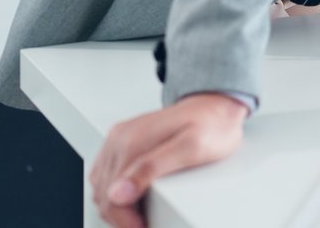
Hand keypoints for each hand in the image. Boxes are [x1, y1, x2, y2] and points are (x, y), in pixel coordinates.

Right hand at [90, 93, 247, 226]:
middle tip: (144, 224)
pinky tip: (132, 197)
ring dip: (116, 205)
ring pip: (101, 185)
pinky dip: (114, 191)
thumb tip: (119, 193)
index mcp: (131, 142)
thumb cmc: (211, 125)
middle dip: (121, 216)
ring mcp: (119, 138)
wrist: (217, 104)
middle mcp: (120, 139)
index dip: (126, 222)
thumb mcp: (191, 148)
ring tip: (138, 215)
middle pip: (104, 194)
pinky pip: (106, 173)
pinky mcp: (123, 140)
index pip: (112, 197)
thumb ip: (153, 168)